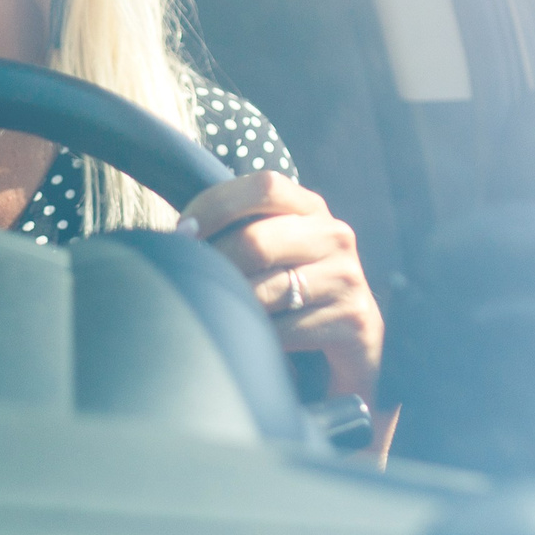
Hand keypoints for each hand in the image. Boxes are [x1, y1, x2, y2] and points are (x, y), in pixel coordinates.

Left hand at [180, 172, 397, 460]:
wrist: (351, 348)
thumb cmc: (294, 295)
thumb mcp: (272, 253)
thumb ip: (239, 233)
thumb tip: (181, 237)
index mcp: (310, 208)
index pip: (263, 185)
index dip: (216, 205)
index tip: (184, 233)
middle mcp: (334, 235)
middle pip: (256, 241)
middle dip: (217, 266)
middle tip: (200, 283)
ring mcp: (347, 277)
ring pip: (266, 291)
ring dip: (237, 307)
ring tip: (230, 316)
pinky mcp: (352, 319)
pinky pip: (284, 331)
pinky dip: (261, 340)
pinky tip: (260, 342)